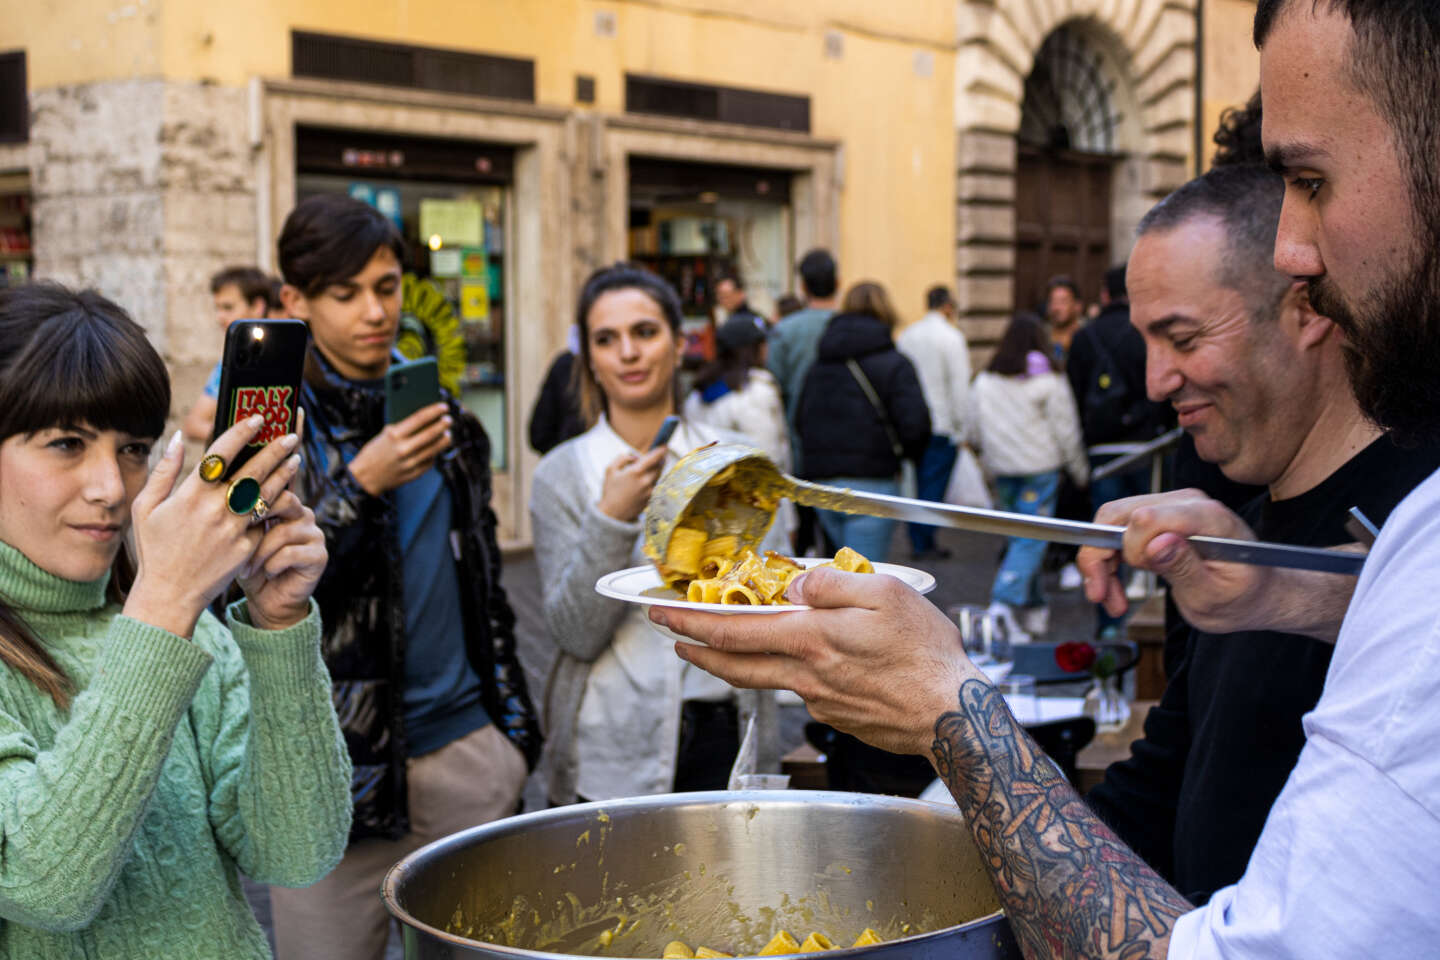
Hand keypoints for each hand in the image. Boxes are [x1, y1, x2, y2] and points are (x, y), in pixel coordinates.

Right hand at [124, 416, 303, 637]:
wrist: (170, 594)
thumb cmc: (155, 548)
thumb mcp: (147, 507)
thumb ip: (164, 471)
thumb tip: (179, 437)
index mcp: (189, 496)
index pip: (221, 453)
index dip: (241, 432)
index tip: (257, 418)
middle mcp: (214, 510)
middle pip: (252, 470)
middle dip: (274, 449)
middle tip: (290, 435)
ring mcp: (233, 529)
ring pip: (266, 494)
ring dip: (283, 474)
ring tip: (295, 458)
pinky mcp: (247, 547)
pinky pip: (264, 521)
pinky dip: (275, 506)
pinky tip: (286, 492)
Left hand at [238, 491, 326, 630]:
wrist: (267, 601)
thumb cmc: (249, 567)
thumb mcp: (240, 539)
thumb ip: (242, 517)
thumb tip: (226, 495)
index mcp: (285, 506)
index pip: (274, 485)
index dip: (252, 495)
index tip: (230, 510)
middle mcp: (304, 516)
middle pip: (286, 501)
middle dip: (258, 519)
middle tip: (239, 538)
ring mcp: (315, 535)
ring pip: (284, 532)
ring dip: (260, 553)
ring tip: (246, 569)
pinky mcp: (319, 556)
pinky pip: (291, 553)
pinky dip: (273, 565)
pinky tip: (267, 573)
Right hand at [348, 402, 451, 495]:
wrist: (364, 478)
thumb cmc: (374, 452)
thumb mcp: (384, 435)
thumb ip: (402, 427)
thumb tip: (424, 418)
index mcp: (394, 435)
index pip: (419, 418)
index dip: (434, 411)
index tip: (444, 407)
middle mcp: (403, 449)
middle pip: (431, 433)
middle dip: (443, 425)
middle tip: (449, 419)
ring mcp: (410, 463)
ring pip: (435, 448)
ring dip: (444, 439)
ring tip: (448, 434)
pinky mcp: (414, 474)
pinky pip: (430, 461)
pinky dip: (434, 454)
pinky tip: (436, 448)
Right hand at [596, 446, 667, 521]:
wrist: (613, 514)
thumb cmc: (610, 491)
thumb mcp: (610, 470)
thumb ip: (622, 458)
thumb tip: (635, 456)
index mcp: (635, 472)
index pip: (654, 458)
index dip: (661, 450)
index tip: (665, 445)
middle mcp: (645, 481)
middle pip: (659, 466)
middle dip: (660, 459)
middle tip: (660, 455)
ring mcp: (649, 491)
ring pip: (658, 476)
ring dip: (657, 470)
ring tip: (650, 468)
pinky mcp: (651, 499)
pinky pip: (655, 485)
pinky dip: (653, 480)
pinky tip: (645, 480)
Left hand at [654, 568, 977, 755]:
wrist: (951, 714)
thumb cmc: (926, 653)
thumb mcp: (885, 592)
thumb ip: (830, 583)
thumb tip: (794, 584)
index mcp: (811, 637)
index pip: (733, 630)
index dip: (690, 622)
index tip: (663, 613)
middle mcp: (806, 673)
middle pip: (733, 663)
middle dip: (694, 648)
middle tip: (672, 636)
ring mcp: (818, 700)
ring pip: (762, 678)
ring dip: (731, 662)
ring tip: (716, 648)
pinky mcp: (834, 717)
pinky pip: (801, 689)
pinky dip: (789, 672)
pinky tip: (804, 660)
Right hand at [1078, 488, 1270, 631]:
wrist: (1257, 593)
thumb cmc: (1243, 597)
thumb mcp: (1215, 596)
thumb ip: (1185, 568)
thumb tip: (1156, 543)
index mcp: (1209, 518)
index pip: (1147, 518)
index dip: (1127, 551)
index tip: (1121, 589)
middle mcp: (1188, 503)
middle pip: (1118, 514)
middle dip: (1098, 556)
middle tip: (1100, 597)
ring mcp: (1172, 506)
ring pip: (1112, 522)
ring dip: (1100, 561)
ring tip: (1110, 600)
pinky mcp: (1161, 516)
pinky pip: (1119, 529)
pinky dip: (1109, 559)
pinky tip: (1114, 588)